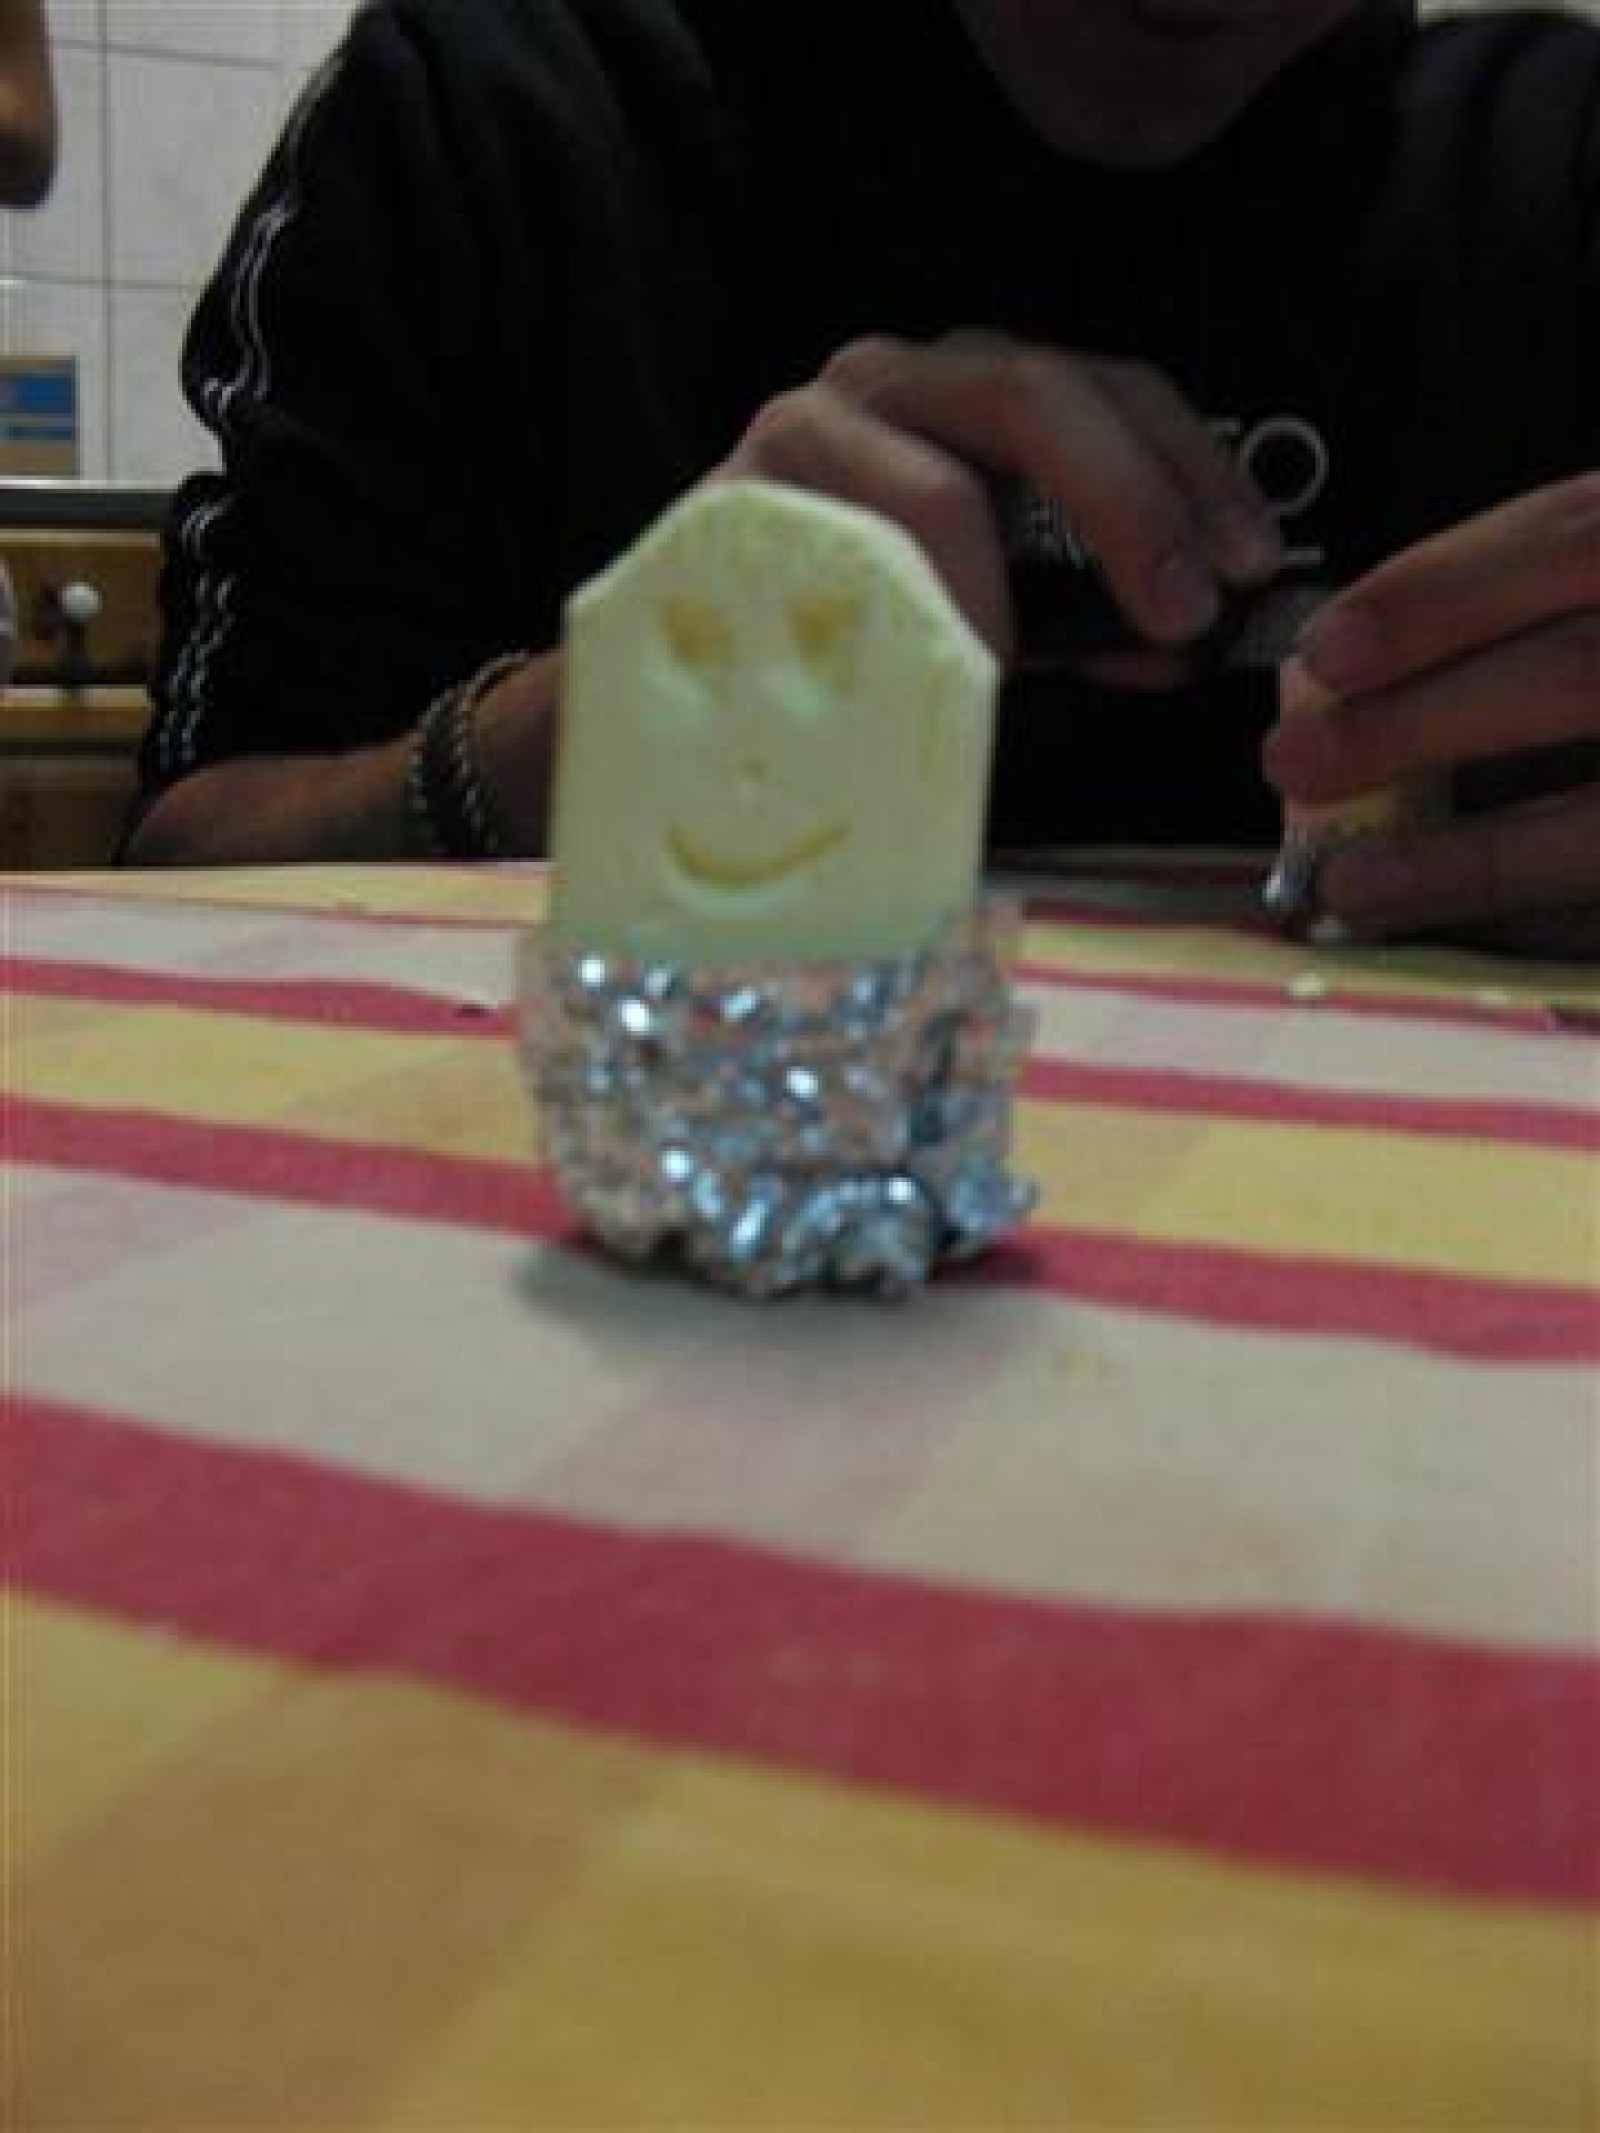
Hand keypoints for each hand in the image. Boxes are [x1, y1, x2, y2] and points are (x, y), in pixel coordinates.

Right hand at [720, 330, 1282, 658]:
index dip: (1193, 470)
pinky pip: (847, 553)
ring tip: (1036, 666)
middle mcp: (897, 380)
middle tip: (1182, 612)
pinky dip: (904, 619)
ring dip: (1006, 584)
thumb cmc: (858, 631)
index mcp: (977, 393)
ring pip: (940, 480)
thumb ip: (1090, 616)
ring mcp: (812, 426)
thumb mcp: (1002, 613)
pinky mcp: (741, 495)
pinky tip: (935, 671)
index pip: (1112, 388)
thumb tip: (1185, 643)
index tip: (1252, 566)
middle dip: (1130, 504)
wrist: (691, 657)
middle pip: (1040, 395)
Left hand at [1264, 477, 1599, 954]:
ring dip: (1468, 857)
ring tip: (1346, 883)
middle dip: (1423, 721)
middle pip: (1582, 674)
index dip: (1443, 593)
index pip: (1573, 536)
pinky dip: (1540, 918)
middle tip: (1292, 761)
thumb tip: (1346, 678)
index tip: (1324, 650)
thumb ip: (1528, 600)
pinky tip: (1456, 929)